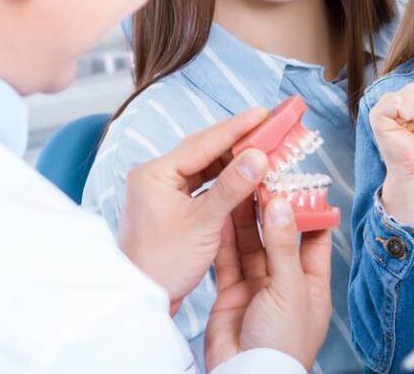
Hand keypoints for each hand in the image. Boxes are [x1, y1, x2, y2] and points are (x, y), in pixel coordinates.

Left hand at [118, 107, 269, 310]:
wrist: (144, 298)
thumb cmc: (165, 264)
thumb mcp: (203, 223)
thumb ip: (231, 187)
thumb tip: (258, 157)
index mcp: (153, 174)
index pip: (201, 143)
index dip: (235, 128)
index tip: (263, 114)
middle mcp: (154, 176)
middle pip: (202, 151)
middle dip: (236, 141)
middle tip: (269, 127)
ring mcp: (161, 191)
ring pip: (203, 167)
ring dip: (232, 162)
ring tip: (263, 150)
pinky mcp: (170, 206)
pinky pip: (201, 185)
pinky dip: (224, 181)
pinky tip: (246, 177)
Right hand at [204, 193, 331, 370]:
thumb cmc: (282, 344)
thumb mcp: (290, 290)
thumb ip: (284, 247)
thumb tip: (283, 206)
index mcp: (312, 284)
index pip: (315, 238)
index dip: (308, 211)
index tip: (299, 182)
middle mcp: (285, 282)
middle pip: (279, 237)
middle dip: (271, 209)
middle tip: (263, 179)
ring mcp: (257, 287)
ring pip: (251, 244)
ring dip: (246, 218)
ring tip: (240, 187)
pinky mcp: (231, 292)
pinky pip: (228, 259)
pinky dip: (224, 237)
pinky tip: (221, 214)